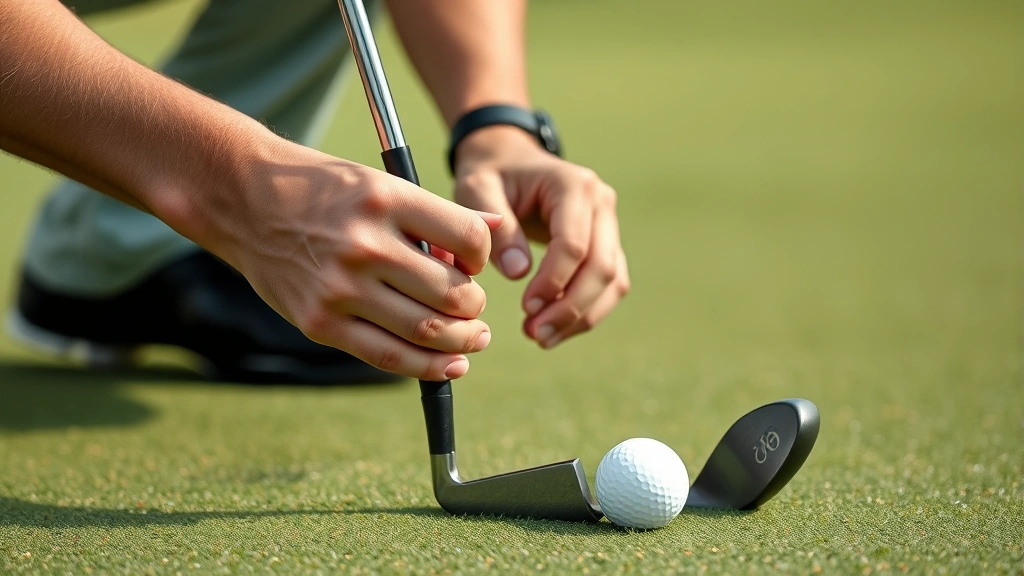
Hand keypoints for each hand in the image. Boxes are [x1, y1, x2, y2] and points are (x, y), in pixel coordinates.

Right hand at [200, 141, 501, 380]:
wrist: (244, 199)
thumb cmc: (323, 189)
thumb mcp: (380, 180)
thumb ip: (438, 213)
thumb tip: (498, 231)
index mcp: (386, 199)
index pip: (467, 237)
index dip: (483, 256)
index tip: (473, 263)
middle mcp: (366, 244)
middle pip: (452, 291)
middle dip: (475, 306)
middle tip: (474, 308)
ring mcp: (341, 288)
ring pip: (427, 330)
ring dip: (463, 340)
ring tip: (474, 338)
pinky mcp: (320, 322)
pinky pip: (388, 357)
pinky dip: (428, 368)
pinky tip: (451, 365)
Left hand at [452, 126, 629, 347]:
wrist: (508, 161)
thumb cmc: (490, 177)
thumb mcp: (478, 192)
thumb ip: (497, 230)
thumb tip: (518, 273)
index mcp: (573, 185)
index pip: (573, 243)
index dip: (552, 282)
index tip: (525, 308)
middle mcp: (601, 202)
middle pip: (601, 266)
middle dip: (570, 307)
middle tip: (534, 334)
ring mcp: (609, 224)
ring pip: (612, 281)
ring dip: (582, 317)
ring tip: (541, 338)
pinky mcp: (607, 244)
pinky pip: (609, 285)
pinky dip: (586, 312)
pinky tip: (554, 330)